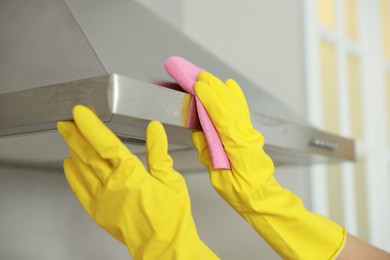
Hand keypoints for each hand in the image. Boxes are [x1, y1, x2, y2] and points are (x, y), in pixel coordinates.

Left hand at [57, 105, 217, 259]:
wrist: (164, 247)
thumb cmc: (171, 217)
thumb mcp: (171, 180)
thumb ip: (159, 153)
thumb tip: (154, 129)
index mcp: (131, 175)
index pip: (106, 144)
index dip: (91, 127)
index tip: (81, 113)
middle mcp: (113, 185)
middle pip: (89, 154)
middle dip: (76, 135)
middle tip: (66, 122)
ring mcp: (103, 199)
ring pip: (83, 169)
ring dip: (73, 150)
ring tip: (67, 136)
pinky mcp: (99, 212)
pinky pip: (80, 191)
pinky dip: (73, 176)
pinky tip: (69, 165)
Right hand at [192, 72, 345, 259]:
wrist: (262, 198)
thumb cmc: (242, 193)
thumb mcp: (218, 177)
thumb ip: (208, 153)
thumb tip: (199, 134)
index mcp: (238, 147)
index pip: (222, 116)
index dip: (210, 99)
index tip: (198, 87)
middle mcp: (246, 136)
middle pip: (230, 105)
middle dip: (214, 88)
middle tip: (200, 75)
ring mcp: (250, 133)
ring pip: (237, 105)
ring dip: (222, 89)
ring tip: (210, 78)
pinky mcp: (250, 134)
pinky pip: (242, 111)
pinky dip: (236, 97)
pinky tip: (231, 87)